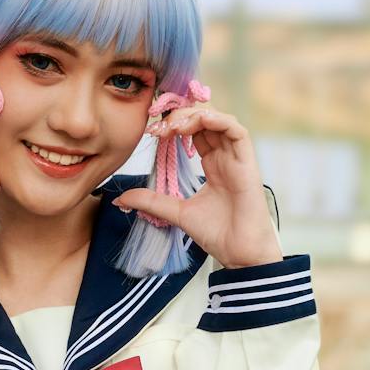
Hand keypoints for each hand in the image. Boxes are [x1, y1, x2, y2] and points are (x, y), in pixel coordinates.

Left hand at [110, 104, 283, 269]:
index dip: (175, 124)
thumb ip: (151, 201)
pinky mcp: (248, 163)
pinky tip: (198, 122)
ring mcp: (237, 159)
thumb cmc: (217, 234)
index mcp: (213, 164)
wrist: (239, 254)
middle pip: (206, 120)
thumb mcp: (176, 212)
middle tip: (159, 126)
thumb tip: (120, 199)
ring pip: (221, 120)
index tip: (153, 131)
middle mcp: (226, 157)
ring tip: (174, 126)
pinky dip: (218, 120)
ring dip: (196, 115)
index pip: (196, 130)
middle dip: (182, 116)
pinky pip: (238, 132)